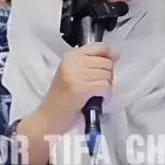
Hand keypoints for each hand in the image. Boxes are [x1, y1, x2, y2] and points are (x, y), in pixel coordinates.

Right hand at [17, 43, 118, 164]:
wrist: (48, 118)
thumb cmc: (62, 98)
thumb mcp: (75, 74)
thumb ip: (93, 63)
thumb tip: (117, 55)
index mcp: (70, 55)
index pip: (99, 47)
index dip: (107, 58)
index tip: (104, 70)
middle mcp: (72, 61)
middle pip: (106, 62)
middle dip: (107, 76)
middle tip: (96, 88)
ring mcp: (75, 74)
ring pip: (107, 75)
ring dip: (106, 87)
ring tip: (95, 94)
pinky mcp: (80, 88)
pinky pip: (105, 86)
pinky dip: (105, 95)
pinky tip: (96, 100)